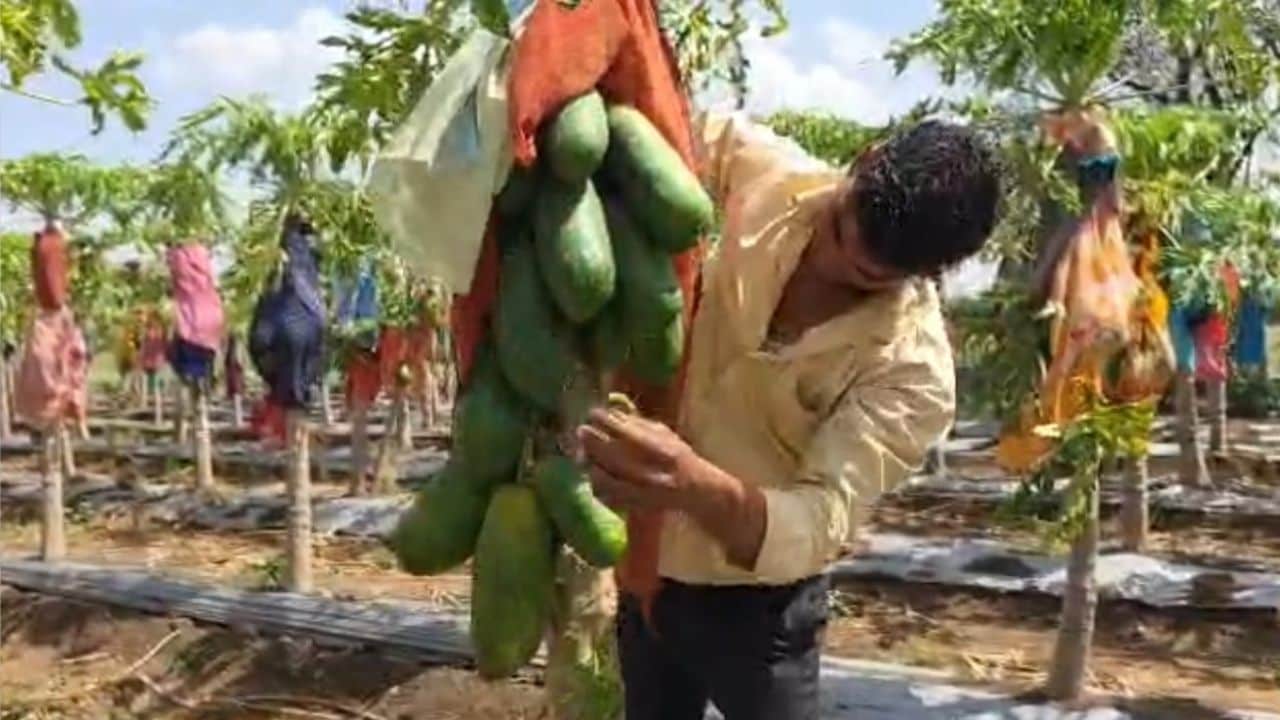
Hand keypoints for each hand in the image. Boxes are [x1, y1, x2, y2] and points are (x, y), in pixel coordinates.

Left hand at [575, 407, 699, 512]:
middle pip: (609, 453)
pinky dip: (596, 482)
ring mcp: (640, 491)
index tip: (593, 413)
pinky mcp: (633, 505)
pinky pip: (605, 494)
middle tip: (581, 430)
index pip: (625, 431)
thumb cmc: (678, 455)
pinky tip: (594, 472)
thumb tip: (609, 410)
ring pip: (603, 476)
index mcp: (660, 448)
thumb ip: (637, 423)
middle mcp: (650, 471)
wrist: (695, 490)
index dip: (604, 421)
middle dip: (591, 439)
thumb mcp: (664, 433)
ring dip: (590, 462)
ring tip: (585, 452)